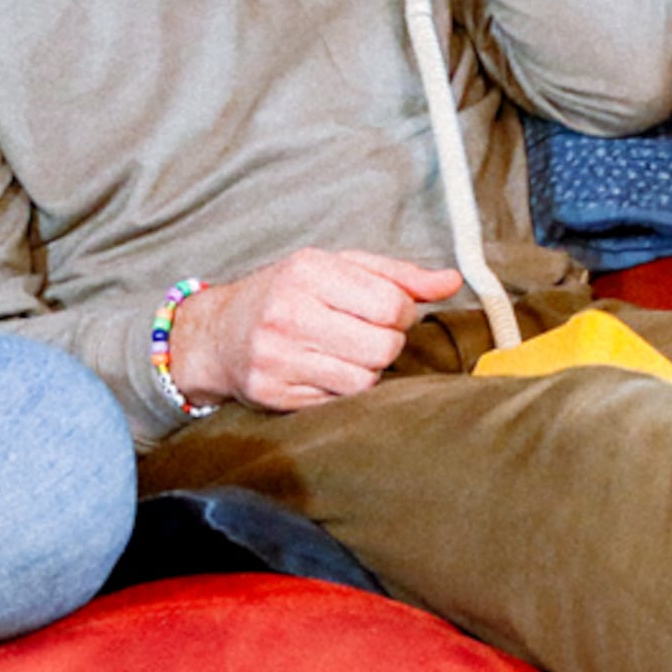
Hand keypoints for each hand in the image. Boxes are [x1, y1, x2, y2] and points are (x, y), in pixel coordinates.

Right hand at [172, 246, 463, 410]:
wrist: (219, 333)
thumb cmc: (290, 294)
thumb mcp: (339, 268)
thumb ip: (398, 275)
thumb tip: (451, 281)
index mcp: (309, 271)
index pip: (391, 305)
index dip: (401, 314)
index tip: (386, 313)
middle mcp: (289, 313)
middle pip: (382, 348)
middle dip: (385, 345)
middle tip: (365, 335)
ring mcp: (277, 357)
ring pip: (363, 381)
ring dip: (365, 371)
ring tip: (342, 353)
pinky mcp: (273, 393)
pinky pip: (337, 402)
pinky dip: (340, 390)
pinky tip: (322, 371)